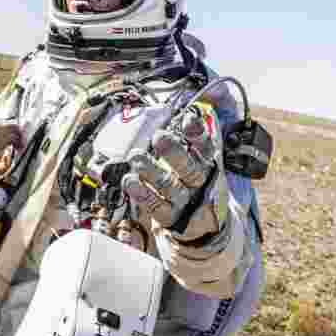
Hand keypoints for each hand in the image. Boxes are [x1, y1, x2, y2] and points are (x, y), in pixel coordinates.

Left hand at [122, 106, 227, 241]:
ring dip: (151, 171)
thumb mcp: (195, 156)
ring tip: (136, 157)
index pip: (204, 147)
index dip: (197, 134)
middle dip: (174, 152)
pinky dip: (142, 194)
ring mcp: (184, 201)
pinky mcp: (170, 217)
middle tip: (159, 137)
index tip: (187, 121)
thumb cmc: (191, 179)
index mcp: (205, 163)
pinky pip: (156, 206)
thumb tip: (189, 114)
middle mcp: (197, 182)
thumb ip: (192, 136)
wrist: (200, 221)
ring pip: (169, 186)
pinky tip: (130, 181)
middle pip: (188, 168)